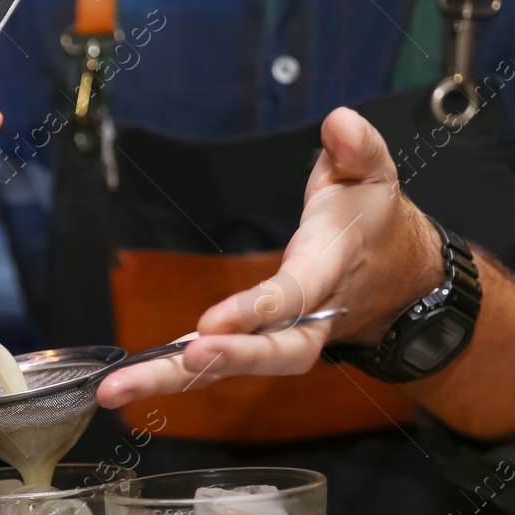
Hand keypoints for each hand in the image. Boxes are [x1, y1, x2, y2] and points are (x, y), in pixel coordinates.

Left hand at [97, 107, 442, 407]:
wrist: (397, 277)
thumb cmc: (372, 219)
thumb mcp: (375, 171)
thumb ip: (357, 147)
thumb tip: (339, 124)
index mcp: (332, 268)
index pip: (294, 295)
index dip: (256, 311)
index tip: (211, 324)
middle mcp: (310, 316)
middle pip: (272, 353)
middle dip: (226, 360)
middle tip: (180, 364)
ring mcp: (283, 337)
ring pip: (233, 367)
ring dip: (173, 379)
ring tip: (117, 389)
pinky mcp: (256, 342)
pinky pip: (215, 363)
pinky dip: (172, 374)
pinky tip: (130, 381)